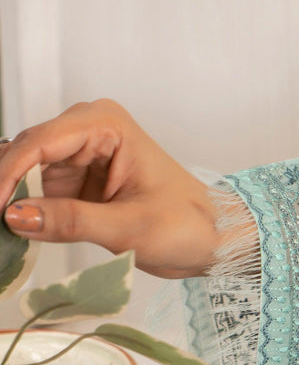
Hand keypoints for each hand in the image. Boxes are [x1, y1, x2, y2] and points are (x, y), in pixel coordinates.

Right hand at [0, 99, 256, 277]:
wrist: (212, 239)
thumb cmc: (187, 225)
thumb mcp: (129, 228)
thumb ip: (71, 221)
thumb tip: (16, 215)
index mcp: (105, 124)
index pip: (40, 142)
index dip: (8, 174)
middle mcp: (87, 130)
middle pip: (25, 152)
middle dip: (4, 185)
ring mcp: (79, 155)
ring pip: (24, 172)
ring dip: (10, 198)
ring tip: (4, 227)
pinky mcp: (76, 181)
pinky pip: (36, 191)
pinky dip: (23, 209)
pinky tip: (14, 227)